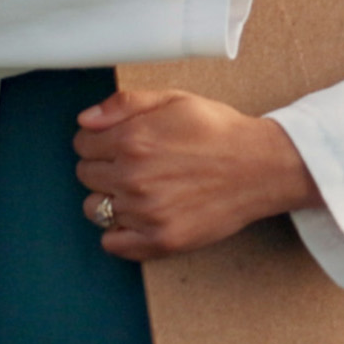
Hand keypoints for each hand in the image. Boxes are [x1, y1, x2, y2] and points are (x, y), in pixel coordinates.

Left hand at [74, 86, 320, 259]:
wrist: (260, 166)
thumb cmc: (218, 131)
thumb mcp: (173, 99)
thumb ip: (124, 104)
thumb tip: (86, 120)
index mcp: (132, 140)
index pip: (82, 144)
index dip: (98, 140)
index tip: (116, 143)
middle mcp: (133, 177)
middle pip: (85, 175)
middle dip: (103, 166)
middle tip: (134, 163)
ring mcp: (145, 212)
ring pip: (95, 209)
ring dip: (109, 198)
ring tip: (138, 189)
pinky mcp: (160, 240)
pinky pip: (113, 243)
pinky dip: (119, 232)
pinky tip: (138, 216)